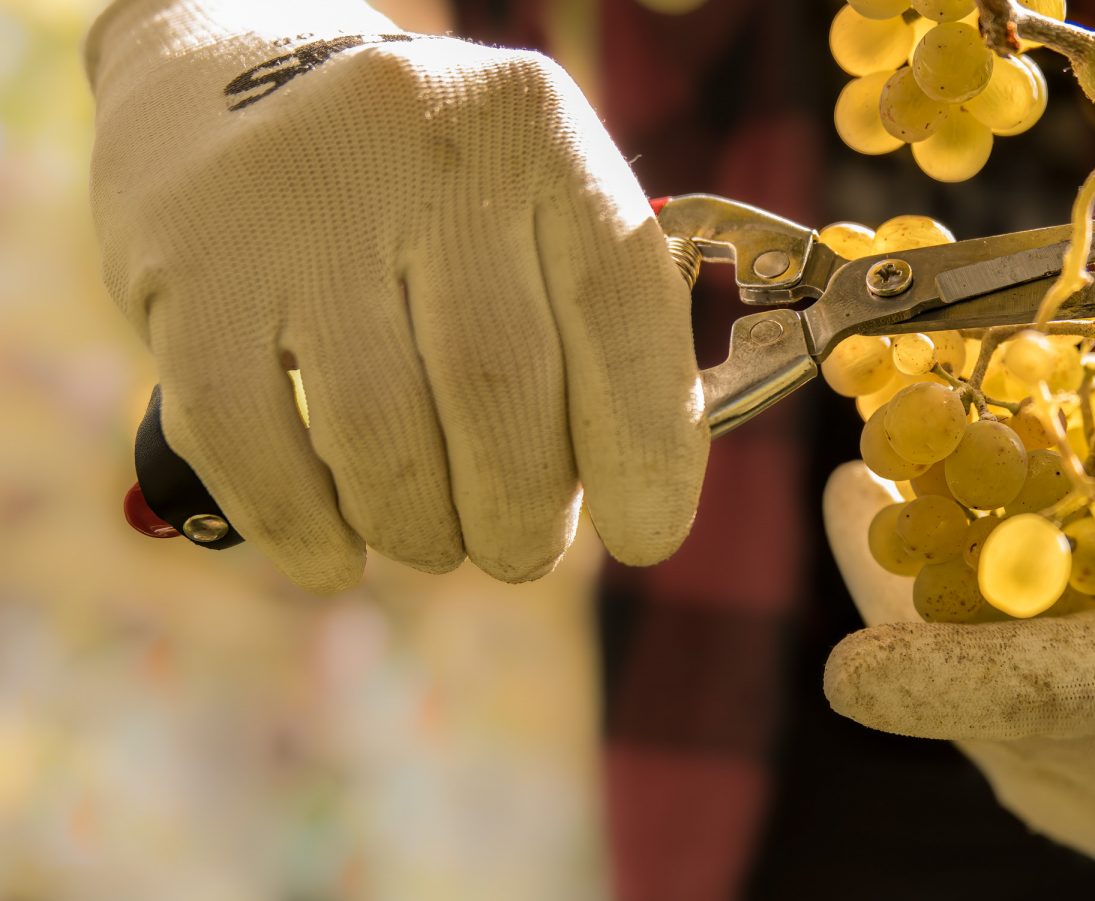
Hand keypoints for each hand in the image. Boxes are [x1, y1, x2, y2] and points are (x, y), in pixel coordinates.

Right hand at [88, 0, 706, 591]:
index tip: (647, 536)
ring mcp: (292, 202)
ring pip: (382, 436)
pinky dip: (308, 530)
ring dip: (420, 529)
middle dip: (524, 513)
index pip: (620, 310)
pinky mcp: (185, 268)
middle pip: (499, 386)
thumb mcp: (530, 202)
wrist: (231, 82)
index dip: (648, 449)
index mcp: (535, 127)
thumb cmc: (427, 190)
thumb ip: (593, 323)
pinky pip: (253, 446)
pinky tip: (337, 554)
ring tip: (433, 539)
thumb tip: (637, 492)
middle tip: (521, 548)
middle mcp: (419, 142)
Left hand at [822, 440, 1094, 862]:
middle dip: (903, 585)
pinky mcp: (1065, 794)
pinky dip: (934, 623)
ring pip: (958, 696)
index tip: (845, 673)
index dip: (954, 685)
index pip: (1064, 703)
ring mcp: (1094, 799)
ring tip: (869, 492)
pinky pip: (968, 703)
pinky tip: (912, 542)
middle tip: (857, 477)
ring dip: (907, 595)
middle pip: (979, 692)